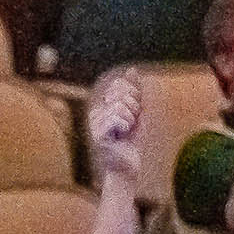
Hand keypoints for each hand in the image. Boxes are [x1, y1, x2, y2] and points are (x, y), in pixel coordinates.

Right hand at [86, 67, 141, 185]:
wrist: (131, 164)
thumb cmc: (135, 138)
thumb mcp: (139, 109)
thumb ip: (135, 89)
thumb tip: (132, 69)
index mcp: (105, 104)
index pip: (119, 84)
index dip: (134, 95)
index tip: (135, 112)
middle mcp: (96, 112)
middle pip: (119, 93)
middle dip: (134, 107)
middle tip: (131, 124)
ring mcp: (94, 123)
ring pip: (120, 106)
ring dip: (131, 119)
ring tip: (126, 132)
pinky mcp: (96, 134)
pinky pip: (116, 118)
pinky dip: (126, 126)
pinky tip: (121, 137)